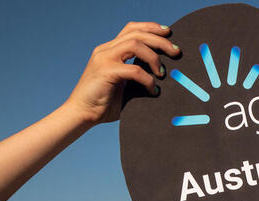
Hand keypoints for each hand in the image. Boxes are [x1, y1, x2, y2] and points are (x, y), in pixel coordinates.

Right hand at [62, 22, 180, 124]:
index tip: (168, 33)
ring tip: (162, 73)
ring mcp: (104, 59)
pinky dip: (147, 79)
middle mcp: (106, 50)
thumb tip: (163, 74)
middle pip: (137, 33)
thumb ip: (137, 75)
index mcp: (110, 50)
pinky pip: (133, 70)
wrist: (82, 114)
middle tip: (177, 51)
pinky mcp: (105, 72)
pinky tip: (153, 90)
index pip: (131, 29)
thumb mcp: (124, 84)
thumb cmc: (104, 103)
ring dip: (154, 57)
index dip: (151, 27)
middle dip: (160, 40)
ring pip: (135, 44)